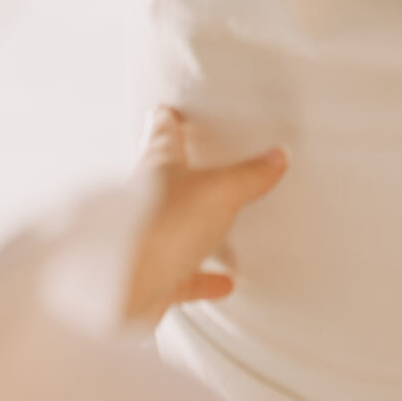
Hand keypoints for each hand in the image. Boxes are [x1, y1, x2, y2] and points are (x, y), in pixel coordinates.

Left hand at [121, 107, 287, 327]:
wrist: (124, 289)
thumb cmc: (161, 224)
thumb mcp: (219, 190)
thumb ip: (249, 175)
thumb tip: (277, 156)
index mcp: (159, 166)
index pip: (162, 134)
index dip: (166, 121)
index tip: (166, 111)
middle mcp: (149, 201)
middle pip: (166, 181)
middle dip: (182, 173)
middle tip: (200, 163)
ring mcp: (150, 242)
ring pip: (176, 229)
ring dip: (196, 229)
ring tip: (222, 228)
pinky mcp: (153, 280)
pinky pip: (184, 277)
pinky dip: (204, 279)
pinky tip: (226, 282)